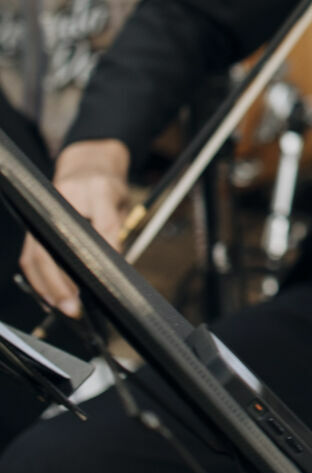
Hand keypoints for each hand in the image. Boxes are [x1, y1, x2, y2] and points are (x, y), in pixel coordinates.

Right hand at [20, 140, 130, 316]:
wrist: (87, 165)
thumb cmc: (106, 186)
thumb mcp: (120, 202)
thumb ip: (116, 230)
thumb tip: (114, 266)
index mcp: (95, 190)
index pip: (99, 226)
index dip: (100, 254)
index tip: (103, 279)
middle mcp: (64, 200)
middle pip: (55, 248)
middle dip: (62, 283)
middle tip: (75, 306)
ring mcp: (44, 213)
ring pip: (37, 257)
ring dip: (47, 287)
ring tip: (63, 307)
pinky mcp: (35, 225)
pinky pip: (31, 257)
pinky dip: (38, 280)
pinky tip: (49, 297)